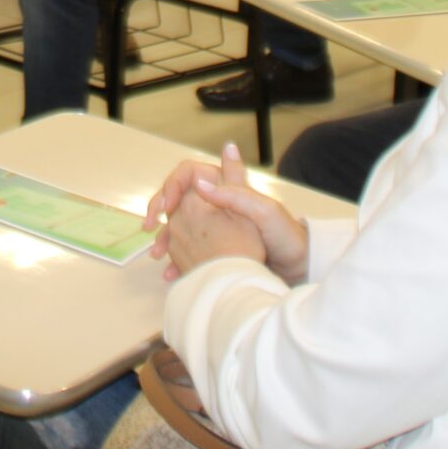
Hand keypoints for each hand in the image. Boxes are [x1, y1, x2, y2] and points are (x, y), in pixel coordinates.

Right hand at [147, 144, 306, 282]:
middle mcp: (218, 202)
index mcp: (228, 186)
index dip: (172, 185)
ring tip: (157, 255)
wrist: (298, 269)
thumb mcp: (264, 212)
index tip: (166, 206)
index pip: (189, 174)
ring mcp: (214, 225)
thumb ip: (235, 195)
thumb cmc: (285, 236)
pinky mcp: (215, 248)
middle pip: (177, 198)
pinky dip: (176, 260)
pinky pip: (187, 250)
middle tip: (149, 228)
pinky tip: (172, 274)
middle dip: (158, 211)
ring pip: (178, 225)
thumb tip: (199, 185)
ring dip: (164, 238)